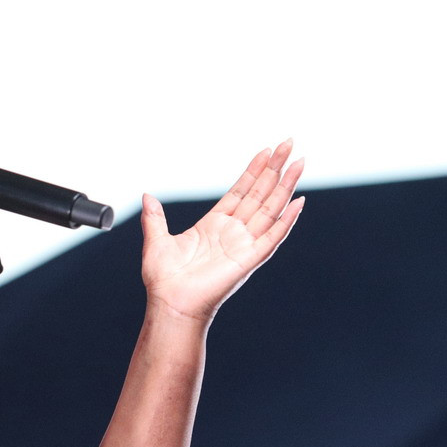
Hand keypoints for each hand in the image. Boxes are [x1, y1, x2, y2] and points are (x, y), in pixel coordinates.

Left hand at [141, 140, 304, 323]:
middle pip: (260, 193)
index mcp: (214, 226)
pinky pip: (272, 237)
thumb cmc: (164, 281)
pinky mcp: (249, 259)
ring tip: (299, 162)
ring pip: (271, 209)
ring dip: (286, 185)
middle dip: (275, 168)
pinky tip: (298, 203)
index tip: (267, 150)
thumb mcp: (156, 241)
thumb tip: (147, 197)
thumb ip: (155, 218)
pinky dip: (287, 221)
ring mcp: (243, 244)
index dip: (254, 171)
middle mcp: (233, 232)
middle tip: (289, 142)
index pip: (240, 191)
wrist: (170, 304)